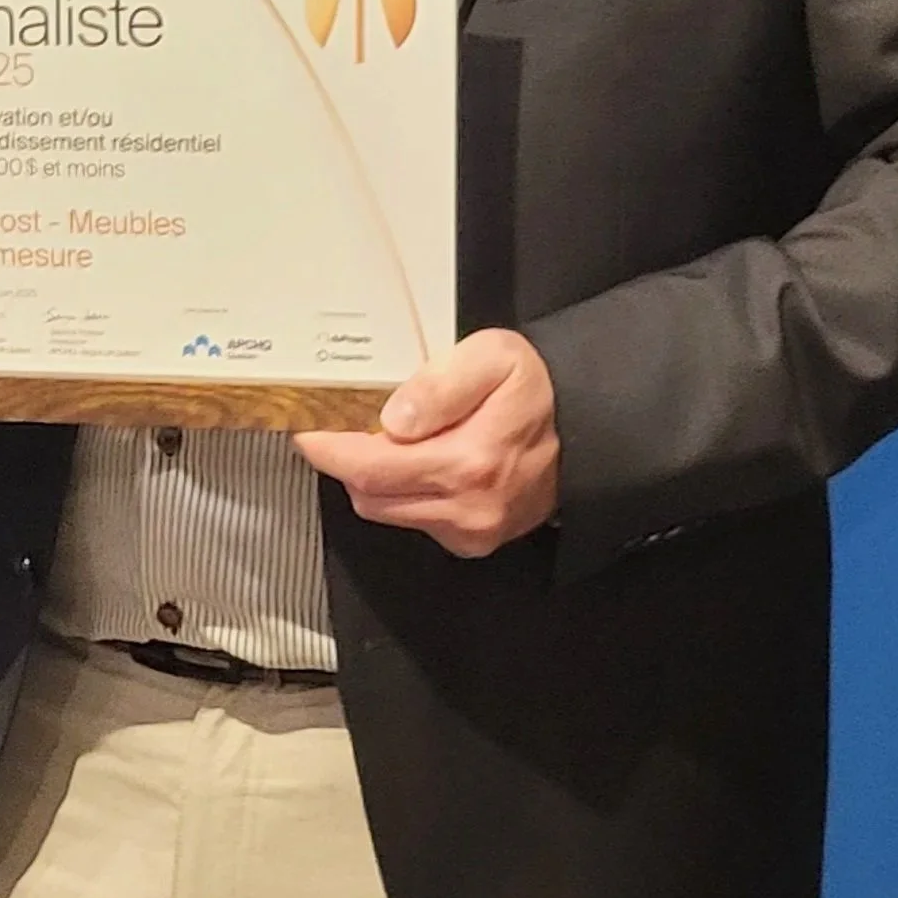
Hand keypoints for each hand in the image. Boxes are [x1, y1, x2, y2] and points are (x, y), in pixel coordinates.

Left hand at [296, 327, 558, 556]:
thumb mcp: (493, 357)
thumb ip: (440, 385)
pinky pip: (415, 520)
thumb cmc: (539, 389)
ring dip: (375, 479)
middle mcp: (468, 508)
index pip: (369, 468)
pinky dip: (403, 493)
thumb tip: (392, 419)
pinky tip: (420, 462)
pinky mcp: (474, 540)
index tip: (309, 430)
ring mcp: (471, 530)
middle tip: (344, 427)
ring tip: (387, 440)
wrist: (588, 429)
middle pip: (369, 496)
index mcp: (468, 462)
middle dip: (347, 463)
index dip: (329, 451)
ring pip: (387, 511)